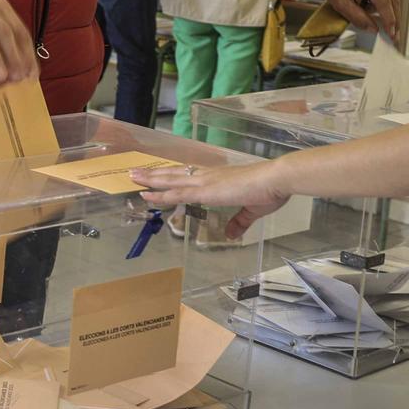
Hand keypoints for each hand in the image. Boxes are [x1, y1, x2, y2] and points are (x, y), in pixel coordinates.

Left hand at [130, 161, 295, 239]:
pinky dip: (161, 195)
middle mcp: (208, 177)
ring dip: (151, 180)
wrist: (275, 180)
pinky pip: (177, 193)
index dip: (172, 178)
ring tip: (133, 178)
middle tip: (135, 173)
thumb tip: (231, 234)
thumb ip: (239, 222)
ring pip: (170, 181)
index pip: (189, 178)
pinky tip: (148, 195)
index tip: (158, 177)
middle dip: (154, 175)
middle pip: (174, 175)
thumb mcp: (252, 211)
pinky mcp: (205, 190)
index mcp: (218, 179)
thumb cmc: (269, 191)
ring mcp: (205, 182)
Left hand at [314, 0, 401, 41]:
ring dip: (392, 14)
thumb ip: (357, 17)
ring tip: (391, 30)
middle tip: (396, 36)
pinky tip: (384, 19)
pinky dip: (386, 7)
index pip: (383, 0)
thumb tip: (374, 29)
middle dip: (395, 19)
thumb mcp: (341, 4)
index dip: (389, 19)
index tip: (391, 33)